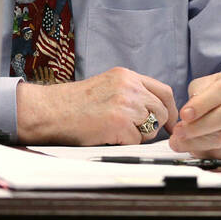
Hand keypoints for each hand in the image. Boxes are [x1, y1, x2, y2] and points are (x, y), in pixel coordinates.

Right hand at [16, 67, 178, 145]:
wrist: (50, 110)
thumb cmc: (72, 103)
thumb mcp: (105, 85)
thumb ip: (130, 91)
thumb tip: (153, 109)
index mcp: (126, 76)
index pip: (163, 91)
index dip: (170, 110)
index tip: (169, 121)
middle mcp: (129, 87)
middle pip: (161, 111)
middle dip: (153, 125)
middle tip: (136, 131)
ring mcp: (126, 105)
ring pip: (152, 127)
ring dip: (139, 134)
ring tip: (116, 131)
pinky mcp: (120, 124)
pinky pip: (137, 141)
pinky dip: (124, 143)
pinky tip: (107, 135)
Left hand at [168, 71, 220, 158]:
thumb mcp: (207, 84)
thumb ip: (196, 96)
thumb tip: (186, 116)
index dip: (201, 104)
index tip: (184, 115)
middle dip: (199, 126)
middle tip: (178, 132)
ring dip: (200, 142)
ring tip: (179, 142)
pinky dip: (208, 152)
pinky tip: (193, 149)